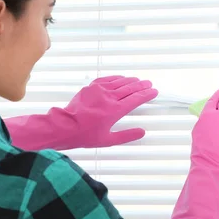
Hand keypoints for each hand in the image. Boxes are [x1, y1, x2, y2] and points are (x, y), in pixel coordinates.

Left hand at [4, 76, 157, 150]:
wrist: (65, 126)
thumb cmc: (85, 135)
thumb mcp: (108, 140)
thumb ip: (126, 136)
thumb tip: (142, 132)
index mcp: (115, 111)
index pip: (136, 99)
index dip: (146, 95)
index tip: (154, 92)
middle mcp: (109, 98)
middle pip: (130, 88)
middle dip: (141, 86)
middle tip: (149, 84)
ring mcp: (99, 90)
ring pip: (119, 82)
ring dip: (130, 81)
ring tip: (138, 80)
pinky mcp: (91, 87)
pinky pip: (107, 80)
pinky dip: (116, 78)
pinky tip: (121, 78)